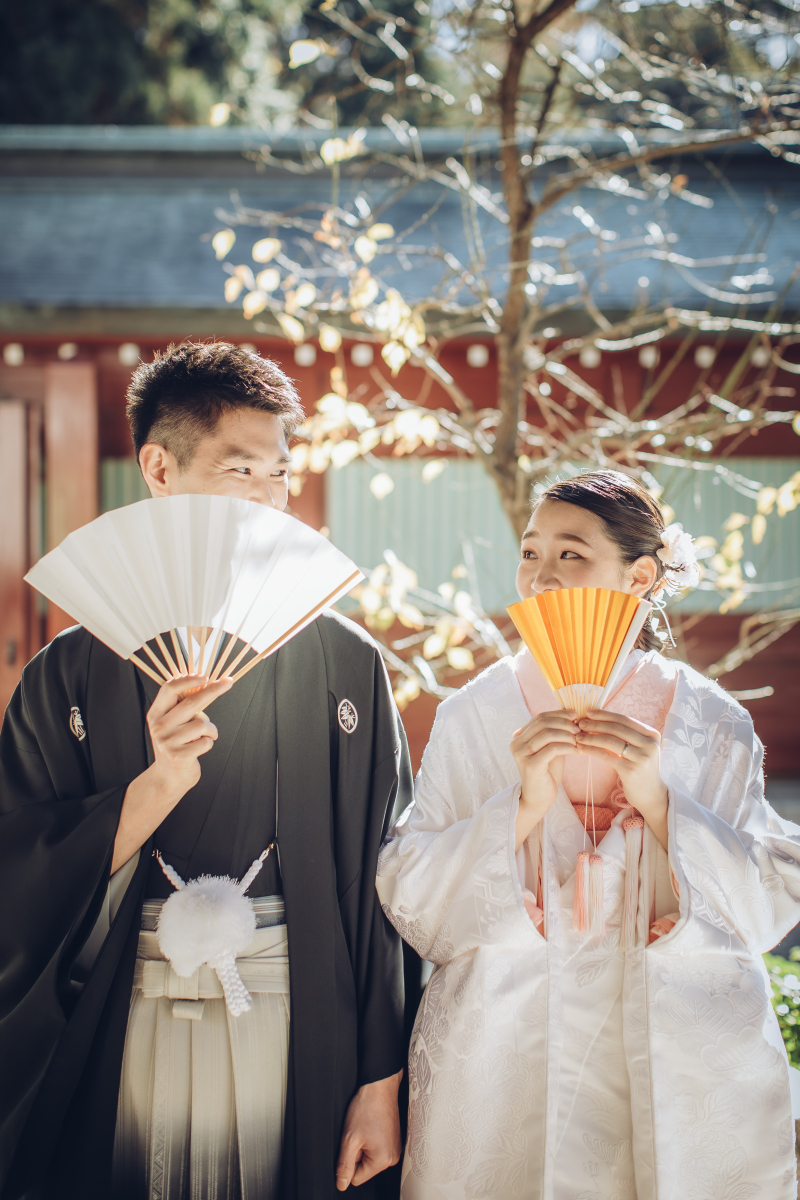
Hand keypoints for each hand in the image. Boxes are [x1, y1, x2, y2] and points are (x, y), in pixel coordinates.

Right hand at [146, 674, 231, 798]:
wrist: (168, 778)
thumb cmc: (175, 745)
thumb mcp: (171, 723)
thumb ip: (181, 705)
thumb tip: (205, 683)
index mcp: (156, 714)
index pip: (169, 689)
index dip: (188, 680)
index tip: (205, 676)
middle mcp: (159, 727)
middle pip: (191, 702)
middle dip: (213, 690)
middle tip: (228, 682)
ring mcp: (168, 742)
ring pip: (202, 724)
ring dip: (211, 730)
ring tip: (205, 737)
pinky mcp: (179, 756)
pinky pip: (206, 741)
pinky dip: (208, 743)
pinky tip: (199, 749)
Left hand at [335, 1070, 402, 1190]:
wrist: (380, 1086)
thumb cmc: (366, 1108)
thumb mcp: (349, 1139)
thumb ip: (344, 1165)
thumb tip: (342, 1185)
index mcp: (383, 1160)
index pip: (357, 1178)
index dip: (350, 1160)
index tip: (354, 1142)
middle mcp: (393, 1157)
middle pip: (365, 1168)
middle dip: (358, 1152)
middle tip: (359, 1133)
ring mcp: (395, 1148)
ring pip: (370, 1157)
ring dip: (364, 1145)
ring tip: (366, 1127)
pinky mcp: (394, 1140)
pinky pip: (377, 1148)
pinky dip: (371, 1139)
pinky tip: (371, 1125)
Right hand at [510, 710, 577, 849]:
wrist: (539, 798)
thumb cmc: (547, 772)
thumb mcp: (551, 748)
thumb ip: (556, 733)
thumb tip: (573, 716)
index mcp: (520, 736)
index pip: (540, 717)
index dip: (559, 714)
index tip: (576, 715)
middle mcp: (517, 743)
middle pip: (543, 722)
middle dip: (564, 723)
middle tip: (580, 728)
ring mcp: (521, 753)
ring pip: (548, 734)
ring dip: (568, 735)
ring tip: (580, 739)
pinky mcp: (530, 765)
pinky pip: (552, 749)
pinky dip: (568, 747)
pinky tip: (578, 751)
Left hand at [576, 710, 668, 849]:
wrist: (651, 795)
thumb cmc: (640, 769)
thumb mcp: (638, 748)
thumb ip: (625, 735)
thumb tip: (598, 719)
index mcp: (652, 734)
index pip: (624, 719)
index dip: (605, 714)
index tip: (588, 712)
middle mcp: (649, 744)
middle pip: (617, 728)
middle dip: (596, 724)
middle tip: (580, 722)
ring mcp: (642, 757)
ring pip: (611, 741)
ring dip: (591, 736)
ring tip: (577, 735)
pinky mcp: (631, 770)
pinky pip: (607, 756)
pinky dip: (592, 750)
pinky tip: (581, 748)